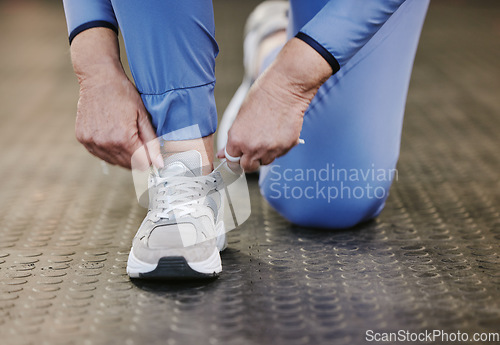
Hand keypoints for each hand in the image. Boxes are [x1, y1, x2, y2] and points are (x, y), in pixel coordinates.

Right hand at [70, 27, 162, 169]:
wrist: (99, 79)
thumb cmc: (123, 94)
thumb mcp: (143, 116)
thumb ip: (152, 143)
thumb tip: (159, 164)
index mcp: (123, 139)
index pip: (141, 164)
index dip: (149, 160)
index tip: (151, 152)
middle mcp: (106, 143)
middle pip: (128, 165)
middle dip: (137, 158)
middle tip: (139, 141)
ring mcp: (92, 142)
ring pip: (114, 161)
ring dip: (122, 155)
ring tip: (125, 135)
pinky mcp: (83, 139)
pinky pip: (100, 154)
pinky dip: (108, 150)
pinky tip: (112, 136)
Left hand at [217, 38, 331, 171]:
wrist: (284, 90)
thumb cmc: (261, 98)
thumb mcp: (240, 118)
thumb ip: (233, 139)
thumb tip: (223, 154)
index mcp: (237, 140)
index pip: (232, 160)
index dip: (235, 158)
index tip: (239, 156)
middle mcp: (252, 148)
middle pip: (248, 167)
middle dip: (249, 160)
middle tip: (253, 148)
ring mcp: (270, 150)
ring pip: (265, 162)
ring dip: (264, 154)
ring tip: (268, 135)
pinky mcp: (286, 148)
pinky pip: (279, 155)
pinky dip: (278, 148)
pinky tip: (278, 133)